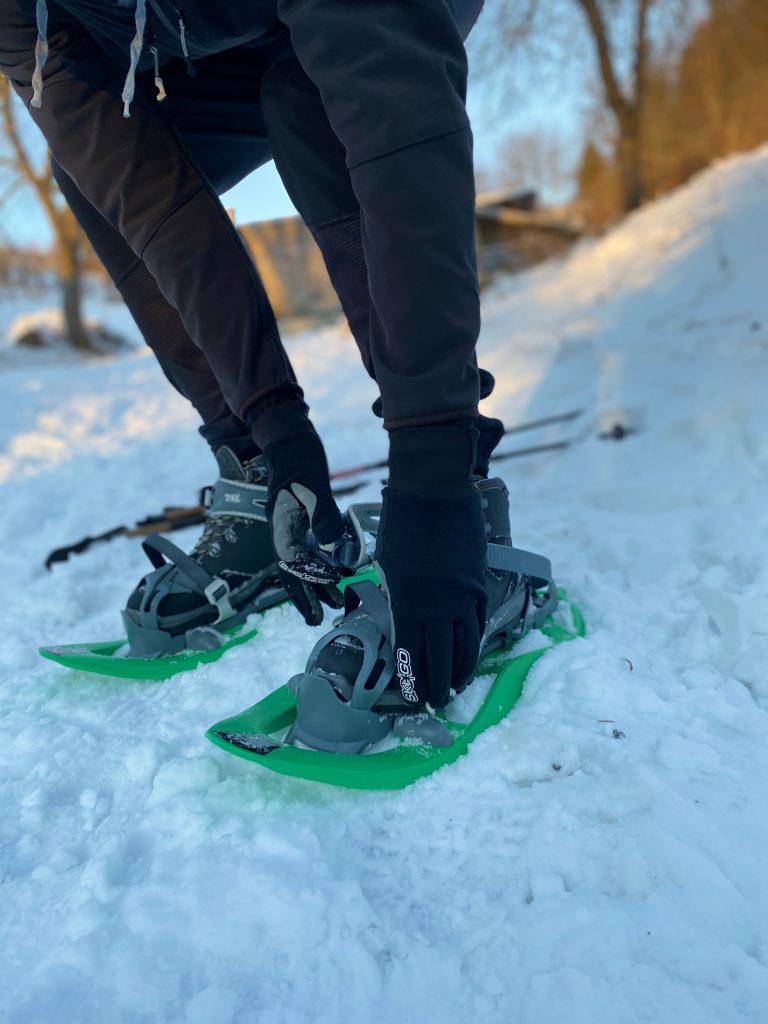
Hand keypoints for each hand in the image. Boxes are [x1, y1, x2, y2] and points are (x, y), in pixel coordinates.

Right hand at [263, 431, 347, 624]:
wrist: (289, 434)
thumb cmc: (298, 456)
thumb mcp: (312, 485)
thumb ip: (323, 516)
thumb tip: (334, 549)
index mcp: (282, 527)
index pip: (291, 569)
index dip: (302, 593)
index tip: (315, 614)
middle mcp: (285, 530)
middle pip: (296, 570)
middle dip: (310, 593)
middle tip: (326, 614)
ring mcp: (293, 523)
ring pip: (305, 559)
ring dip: (319, 578)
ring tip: (337, 597)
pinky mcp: (303, 515)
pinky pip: (313, 544)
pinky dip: (325, 558)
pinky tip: (338, 566)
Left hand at [374, 487, 486, 708]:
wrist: (434, 493)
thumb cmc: (400, 526)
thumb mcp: (388, 566)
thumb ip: (397, 598)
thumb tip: (403, 621)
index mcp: (408, 604)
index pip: (411, 654)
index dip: (413, 679)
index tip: (413, 697)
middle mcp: (438, 607)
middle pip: (441, 657)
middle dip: (438, 684)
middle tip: (438, 702)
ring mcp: (463, 597)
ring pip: (466, 645)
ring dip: (462, 670)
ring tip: (457, 687)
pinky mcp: (478, 583)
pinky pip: (478, 622)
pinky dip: (475, 642)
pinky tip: (471, 654)